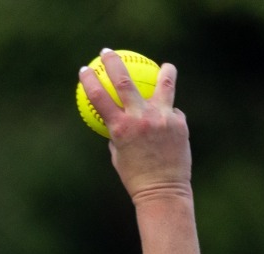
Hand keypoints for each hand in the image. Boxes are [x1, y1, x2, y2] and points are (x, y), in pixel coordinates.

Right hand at [80, 51, 190, 201]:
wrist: (162, 190)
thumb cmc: (135, 176)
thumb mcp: (118, 154)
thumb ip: (118, 132)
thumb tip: (118, 117)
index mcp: (120, 128)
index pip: (99, 97)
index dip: (89, 81)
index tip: (84, 70)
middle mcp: (140, 118)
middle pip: (124, 81)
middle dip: (112, 62)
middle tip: (106, 52)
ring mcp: (162, 118)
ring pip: (164, 84)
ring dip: (165, 72)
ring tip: (165, 67)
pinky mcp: (179, 122)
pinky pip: (172, 112)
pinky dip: (168, 116)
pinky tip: (170, 123)